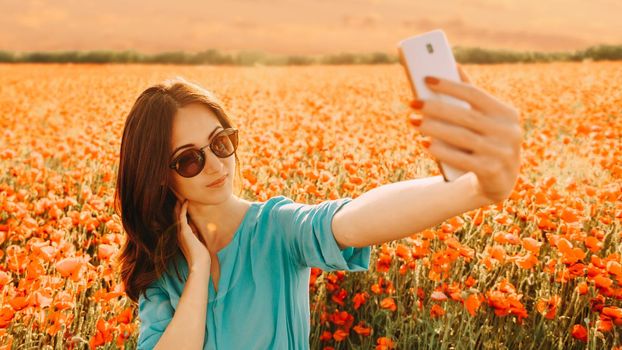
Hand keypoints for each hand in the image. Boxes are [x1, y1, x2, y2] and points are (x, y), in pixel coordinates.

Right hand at [175, 199, 210, 270]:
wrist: (200, 262)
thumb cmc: (202, 254)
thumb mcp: (200, 241)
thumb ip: (199, 233)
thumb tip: (202, 226)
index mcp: (183, 236)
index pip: (180, 221)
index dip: (180, 211)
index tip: (182, 202)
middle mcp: (180, 233)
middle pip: (176, 217)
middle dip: (177, 207)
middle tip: (178, 196)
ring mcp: (181, 232)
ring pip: (177, 215)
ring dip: (179, 205)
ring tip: (180, 195)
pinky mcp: (184, 231)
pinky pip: (182, 217)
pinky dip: (183, 209)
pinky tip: (186, 202)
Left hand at [408, 64, 522, 202]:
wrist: (499, 182)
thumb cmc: (486, 142)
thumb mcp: (486, 121)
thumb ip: (471, 97)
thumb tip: (452, 65)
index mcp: (506, 113)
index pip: (475, 94)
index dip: (450, 85)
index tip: (426, 79)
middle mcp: (508, 132)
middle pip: (465, 116)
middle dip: (436, 108)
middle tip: (413, 103)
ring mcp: (501, 153)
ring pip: (461, 137)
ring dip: (434, 127)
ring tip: (413, 120)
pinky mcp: (491, 171)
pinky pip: (461, 159)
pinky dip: (441, 150)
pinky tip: (424, 143)